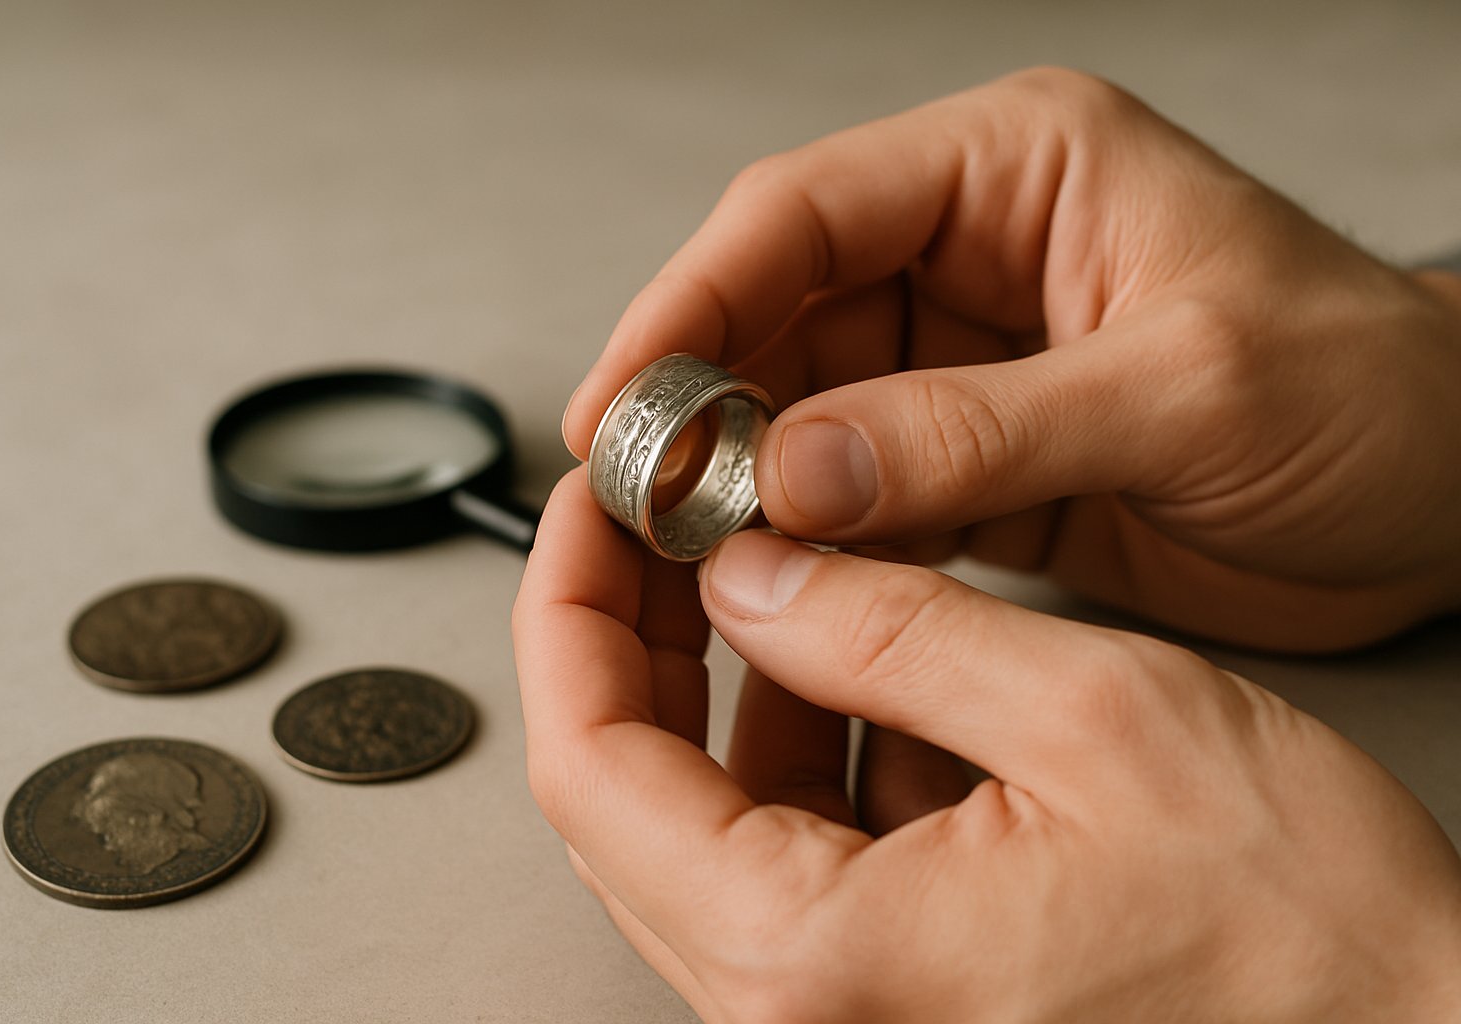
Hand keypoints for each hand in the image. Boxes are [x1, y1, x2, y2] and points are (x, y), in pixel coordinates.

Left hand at [513, 472, 1460, 1022]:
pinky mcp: (892, 998)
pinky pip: (788, 860)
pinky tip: (859, 666)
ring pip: (701, 822)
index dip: (571, 609)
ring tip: (772, 568)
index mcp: (821, 960)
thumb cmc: (1308, 937)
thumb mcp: (1096, 715)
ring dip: (724, 686)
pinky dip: (802, 750)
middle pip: (625, 794)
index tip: (589, 510)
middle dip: (638, 633)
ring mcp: (840, 1017)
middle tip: (666, 518)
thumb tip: (751, 568)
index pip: (591, 762)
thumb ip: (893, 631)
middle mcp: (799, 1017)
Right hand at [561, 67, 1460, 651]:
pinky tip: (774, 584)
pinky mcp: (976, 462)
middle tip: (641, 498)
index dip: (694, 300)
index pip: (805, 212)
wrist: (1451, 494)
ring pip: (804, 414)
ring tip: (687, 555)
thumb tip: (802, 472)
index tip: (623, 395)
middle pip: (781, 315)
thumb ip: (982, 431)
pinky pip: (857, 494)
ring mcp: (967, 366)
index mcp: (1019, 172)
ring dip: (744, 486)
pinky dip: (808, 542)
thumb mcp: (1188, 391)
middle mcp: (976, 257)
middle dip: (703, 408)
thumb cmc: (1373, 395)